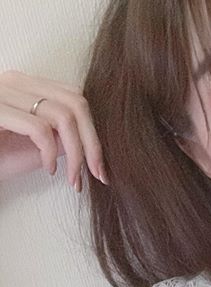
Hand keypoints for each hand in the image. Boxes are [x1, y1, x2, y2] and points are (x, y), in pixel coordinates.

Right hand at [0, 70, 106, 189]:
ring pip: (63, 117)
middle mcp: (15, 81)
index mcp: (28, 86)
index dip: (95, 132)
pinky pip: (39, 129)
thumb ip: (63, 138)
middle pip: (76, 103)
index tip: (99, 166)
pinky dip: (50, 154)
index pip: (75, 97)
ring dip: (75, 155)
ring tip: (72, 179)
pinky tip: (49, 171)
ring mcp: (2, 92)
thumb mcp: (39, 147)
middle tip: (98, 175)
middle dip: (93, 143)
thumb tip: (95, 144)